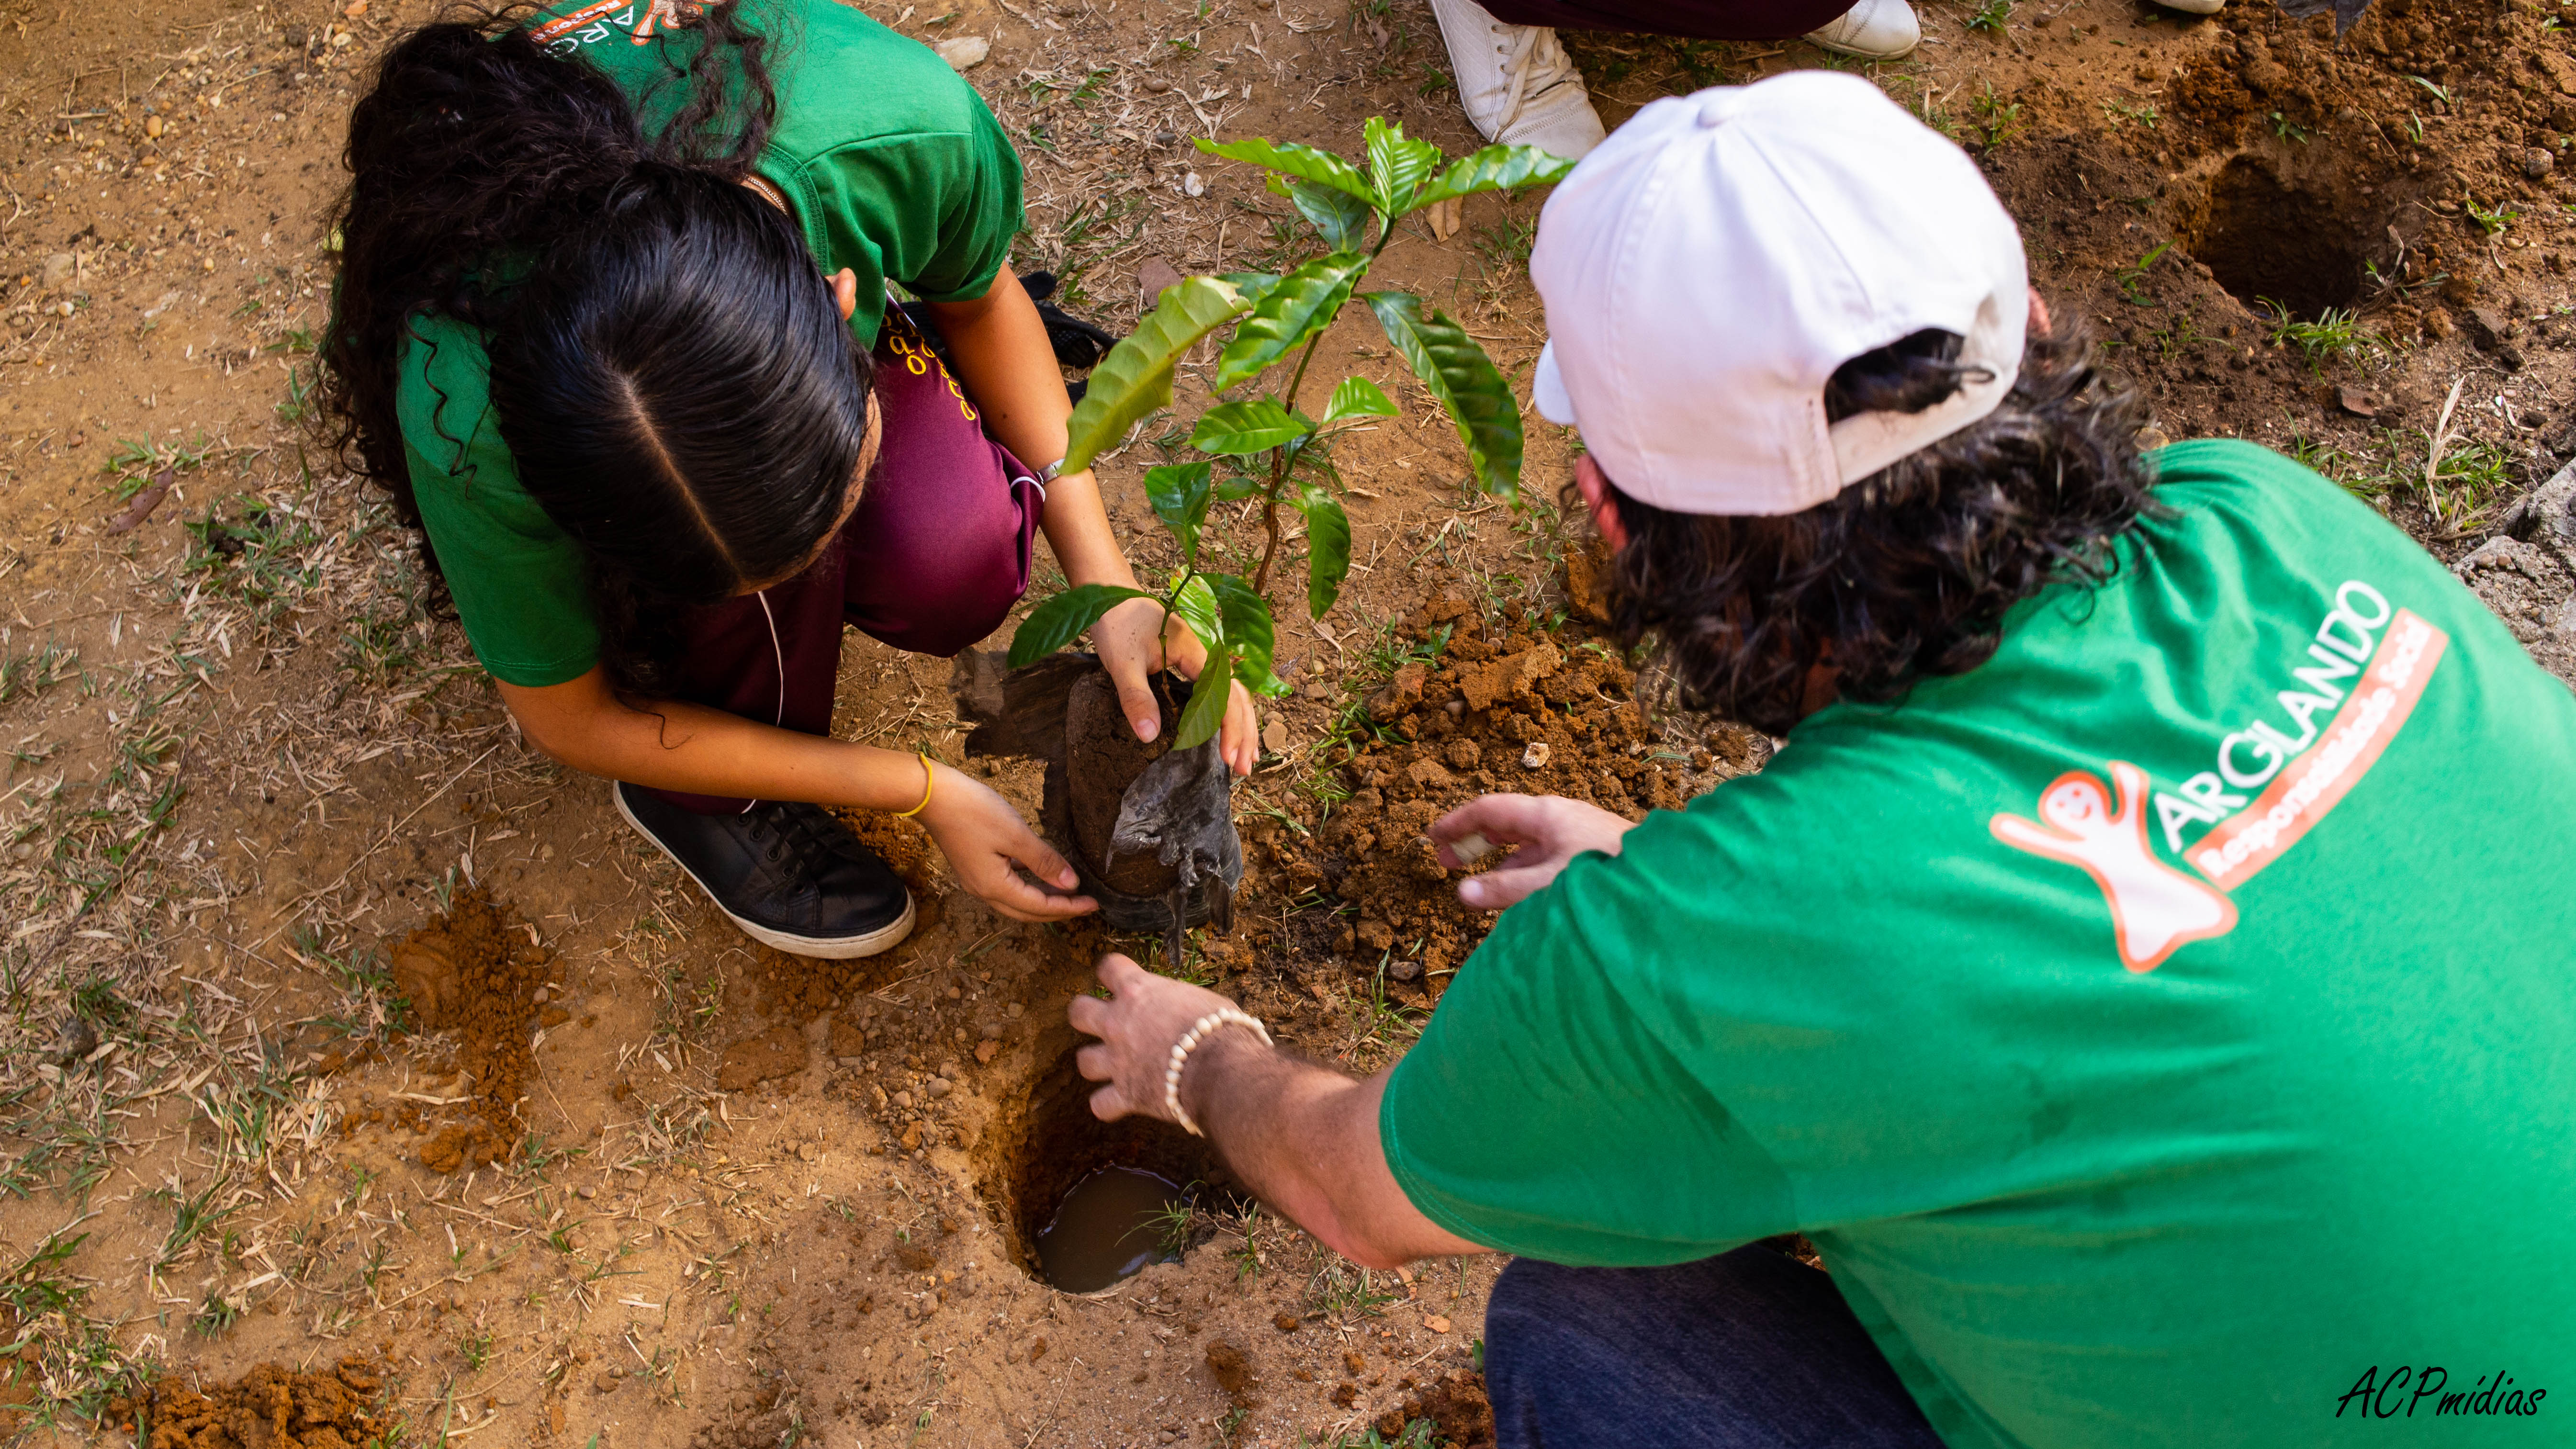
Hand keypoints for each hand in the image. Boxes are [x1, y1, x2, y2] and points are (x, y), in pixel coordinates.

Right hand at [915, 766, 1097, 922]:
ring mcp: (976, 880)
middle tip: (1085, 906)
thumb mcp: (1016, 835)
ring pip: (1016, 901)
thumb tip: (1070, 884)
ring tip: (1067, 893)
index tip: (1095, 904)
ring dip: (1042, 900)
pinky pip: (1006, 885)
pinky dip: (1027, 885)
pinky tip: (1038, 874)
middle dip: (1058, 911)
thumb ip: (1044, 861)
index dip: (1069, 908)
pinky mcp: (973, 867)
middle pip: (1028, 911)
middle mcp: (984, 891)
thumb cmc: (974, 811)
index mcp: (995, 887)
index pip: (1040, 907)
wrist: (932, 796)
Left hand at [1068, 952, 1247, 1123]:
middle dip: (1086, 1016)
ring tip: (1110, 1066)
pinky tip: (1119, 1103)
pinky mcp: (1126, 1095)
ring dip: (1095, 1063)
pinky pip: (1100, 1105)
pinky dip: (1108, 1105)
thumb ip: (1181, 1005)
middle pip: (1078, 1012)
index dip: (1112, 973)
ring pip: (1083, 1061)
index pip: (1109, 967)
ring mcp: (1118, 1061)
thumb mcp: (1203, 1002)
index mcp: (1139, 991)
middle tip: (1104, 1022)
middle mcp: (1119, 1023)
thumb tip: (1188, 1014)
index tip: (1118, 979)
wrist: (1224, 1071)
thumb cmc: (1223, 1030)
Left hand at [1091, 592, 1259, 776]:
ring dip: (1242, 724)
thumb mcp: (1122, 663)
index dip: (1230, 728)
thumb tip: (1149, 736)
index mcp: (1196, 652)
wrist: (1110, 594)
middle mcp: (1206, 653)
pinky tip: (1228, 729)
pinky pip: (1219, 688)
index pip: (1225, 695)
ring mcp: (1202, 656)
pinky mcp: (1192, 660)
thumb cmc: (1116, 624)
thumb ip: (1136, 698)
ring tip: (1246, 756)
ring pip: (1233, 692)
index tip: (1227, 758)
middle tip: (1243, 769)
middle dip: (1244, 733)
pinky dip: (1228, 711)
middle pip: (1238, 696)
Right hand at [1430, 794, 1638, 910]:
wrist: (1669, 879)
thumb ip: (1504, 889)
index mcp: (1546, 814)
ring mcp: (1577, 835)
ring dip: (1500, 862)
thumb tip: (1462, 892)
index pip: (1489, 809)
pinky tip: (1522, 896)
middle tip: (1449, 863)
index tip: (1431, 837)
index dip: (1457, 822)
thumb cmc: (1608, 879)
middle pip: (1507, 824)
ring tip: (1480, 887)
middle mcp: (1560, 819)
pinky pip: (1547, 858)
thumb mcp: (1548, 885)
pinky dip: (1525, 873)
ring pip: (1528, 845)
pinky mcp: (1592, 854)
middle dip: (1475, 842)